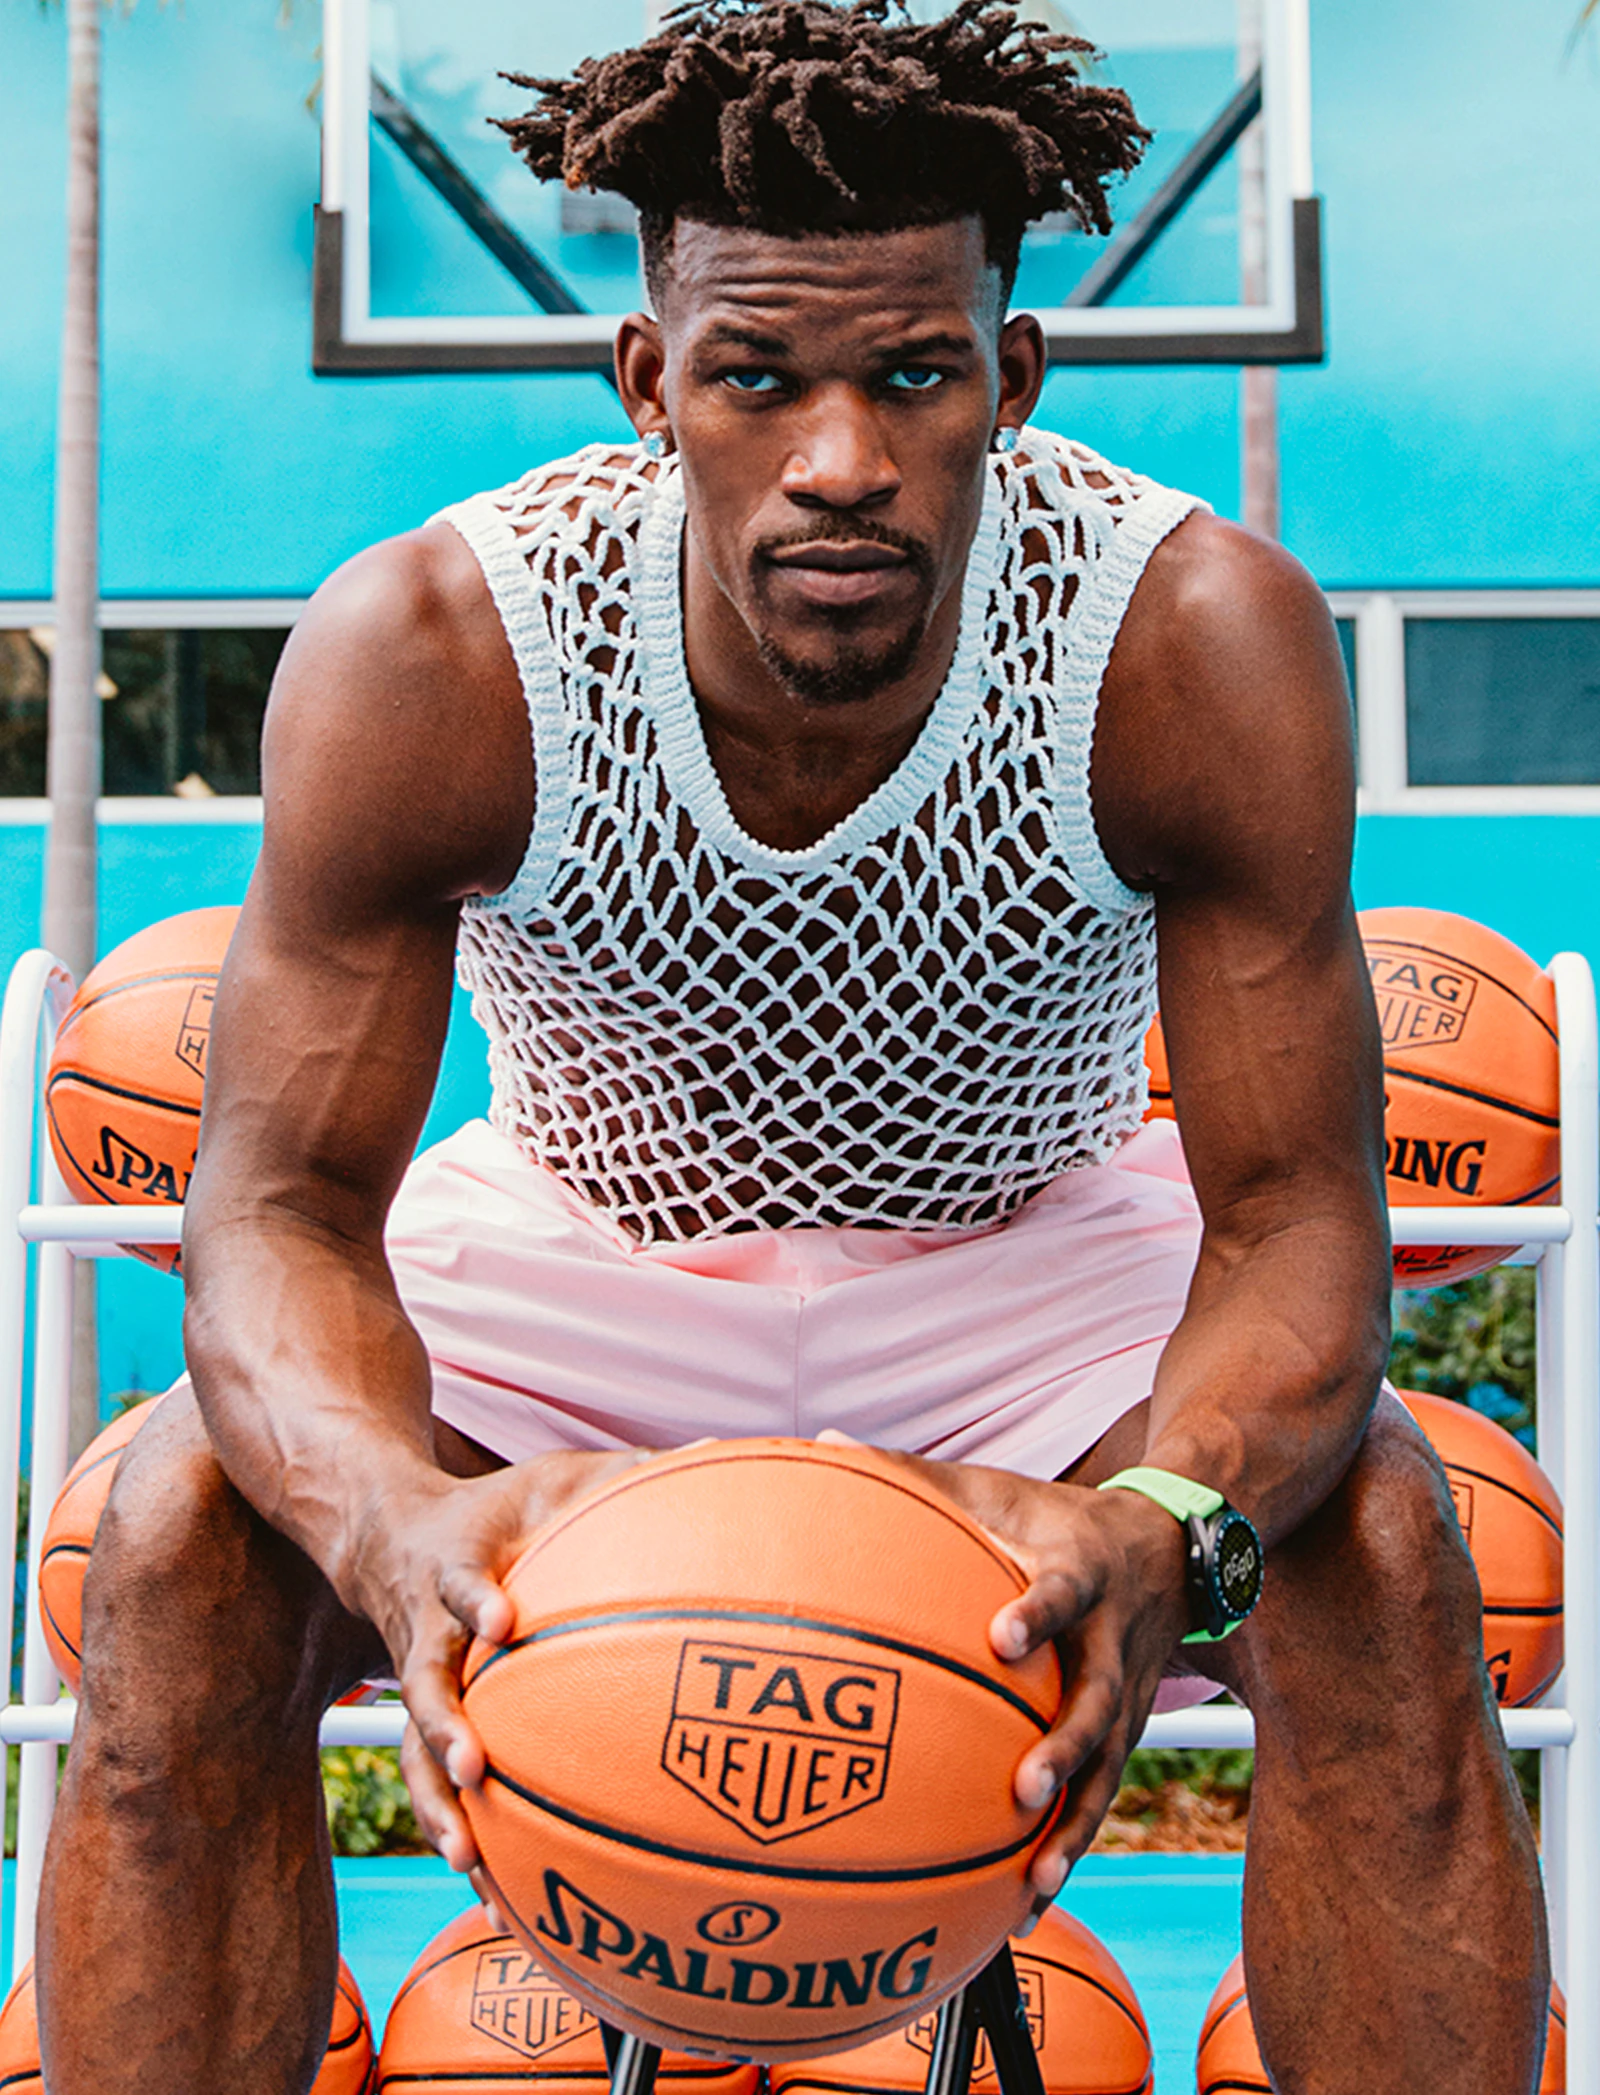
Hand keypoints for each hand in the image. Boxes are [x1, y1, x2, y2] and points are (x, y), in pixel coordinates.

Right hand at [348, 1449, 645, 1901]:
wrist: (387, 1535)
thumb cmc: (495, 1508)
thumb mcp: (551, 1478)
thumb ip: (623, 1473)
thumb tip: (716, 1452)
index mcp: (454, 1569)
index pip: (457, 1584)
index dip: (473, 1601)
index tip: (499, 1622)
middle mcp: (425, 1635)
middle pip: (420, 1687)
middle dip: (443, 1729)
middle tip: (475, 1766)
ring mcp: (417, 1686)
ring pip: (412, 1758)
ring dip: (438, 1808)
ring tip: (469, 1862)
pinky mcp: (423, 1729)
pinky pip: (436, 1792)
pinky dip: (461, 1840)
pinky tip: (494, 1902)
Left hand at [851, 1448, 1190, 1902]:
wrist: (1172, 1541)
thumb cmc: (1051, 1516)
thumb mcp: (994, 1486)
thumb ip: (912, 1475)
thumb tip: (822, 1445)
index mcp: (1081, 1570)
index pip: (1064, 1590)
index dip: (1038, 1613)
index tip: (1003, 1637)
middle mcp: (1113, 1639)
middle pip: (1099, 1700)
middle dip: (1066, 1747)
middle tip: (1023, 1787)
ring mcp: (1127, 1693)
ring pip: (1110, 1768)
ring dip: (1076, 1824)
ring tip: (1036, 1878)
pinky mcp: (1128, 1732)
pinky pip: (1101, 1796)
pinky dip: (1071, 1846)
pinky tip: (1030, 1903)